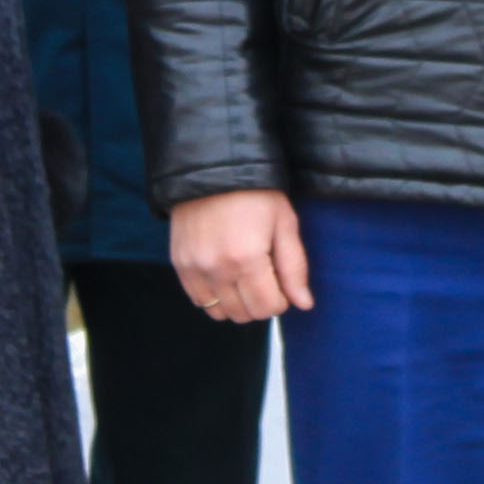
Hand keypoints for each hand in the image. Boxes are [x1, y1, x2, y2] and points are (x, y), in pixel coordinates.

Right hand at [174, 188, 312, 321]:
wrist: (212, 169)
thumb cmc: (255, 194)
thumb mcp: (284, 223)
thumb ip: (294, 268)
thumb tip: (304, 304)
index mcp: (247, 258)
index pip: (268, 307)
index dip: (281, 300)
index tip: (282, 282)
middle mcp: (217, 268)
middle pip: (245, 314)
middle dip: (261, 302)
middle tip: (265, 277)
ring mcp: (194, 268)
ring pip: (220, 312)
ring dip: (237, 303)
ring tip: (244, 278)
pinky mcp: (180, 264)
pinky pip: (199, 300)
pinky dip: (215, 296)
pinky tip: (225, 276)